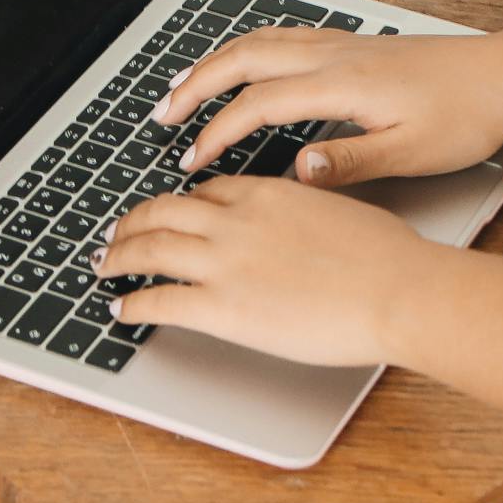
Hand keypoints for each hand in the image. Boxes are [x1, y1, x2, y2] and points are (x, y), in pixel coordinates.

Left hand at [98, 176, 445, 365]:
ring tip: (105, 266)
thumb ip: (307, 213)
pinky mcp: (221, 308)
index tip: (169, 214)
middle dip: (132, 223)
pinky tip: (121, 309)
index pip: (206, 193)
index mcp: (267, 195)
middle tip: (117, 235)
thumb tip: (305, 226)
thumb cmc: (388, 258)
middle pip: (162, 211)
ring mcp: (224, 264)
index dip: (179, 204)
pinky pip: (158, 301)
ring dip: (119, 256)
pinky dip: (132, 304)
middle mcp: (236, 222)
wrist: (397, 290)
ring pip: (148, 248)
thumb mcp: (342, 212)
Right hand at [155, 27, 502, 186]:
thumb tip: (297, 171)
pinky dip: (245, 50)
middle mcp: (334, 55)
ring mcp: (341, 44)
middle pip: (243, 59)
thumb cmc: (466, 116)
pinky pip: (281, 37)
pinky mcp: (352, 44)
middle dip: (195, 87)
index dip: (217, 133)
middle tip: (161, 116)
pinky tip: (239, 64)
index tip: (191, 161)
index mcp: (342, 84)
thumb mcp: (412, 153)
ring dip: (214, 63)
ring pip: (259, 42)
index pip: (258, 105)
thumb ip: (350, 161)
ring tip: (182, 88)